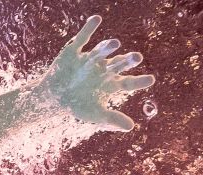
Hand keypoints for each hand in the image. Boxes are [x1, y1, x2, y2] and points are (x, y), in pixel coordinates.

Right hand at [38, 15, 155, 130]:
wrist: (52, 97)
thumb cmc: (76, 106)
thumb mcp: (94, 115)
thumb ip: (111, 120)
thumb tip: (131, 127)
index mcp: (111, 83)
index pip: (129, 82)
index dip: (139, 81)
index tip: (150, 79)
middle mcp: (103, 68)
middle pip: (118, 64)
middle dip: (127, 60)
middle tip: (137, 58)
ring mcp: (90, 59)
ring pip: (101, 52)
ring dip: (108, 47)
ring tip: (115, 44)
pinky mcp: (74, 51)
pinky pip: (82, 38)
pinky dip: (88, 29)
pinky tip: (97, 19)